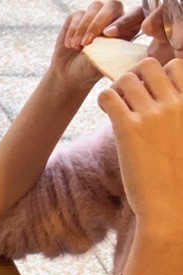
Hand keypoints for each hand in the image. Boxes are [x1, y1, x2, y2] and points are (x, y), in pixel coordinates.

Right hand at [51, 1, 141, 89]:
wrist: (70, 72)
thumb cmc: (91, 69)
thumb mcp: (104, 62)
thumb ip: (111, 49)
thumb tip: (113, 37)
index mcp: (129, 28)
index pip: (136, 14)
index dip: (124, 21)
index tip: (108, 34)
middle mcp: (115, 17)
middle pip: (113, 6)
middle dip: (98, 24)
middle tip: (87, 43)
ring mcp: (96, 14)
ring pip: (95, 7)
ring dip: (84, 28)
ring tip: (77, 47)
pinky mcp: (78, 16)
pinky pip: (77, 15)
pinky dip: (72, 30)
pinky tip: (70, 44)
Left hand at [98, 58, 182, 232]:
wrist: (172, 205)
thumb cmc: (181, 177)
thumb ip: (181, 115)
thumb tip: (170, 108)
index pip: (177, 65)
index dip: (161, 75)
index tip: (152, 91)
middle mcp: (176, 104)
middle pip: (150, 65)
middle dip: (137, 76)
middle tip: (131, 97)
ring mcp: (152, 115)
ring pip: (127, 78)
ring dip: (119, 89)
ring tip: (118, 107)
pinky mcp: (128, 129)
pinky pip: (108, 96)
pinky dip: (104, 100)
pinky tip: (107, 112)